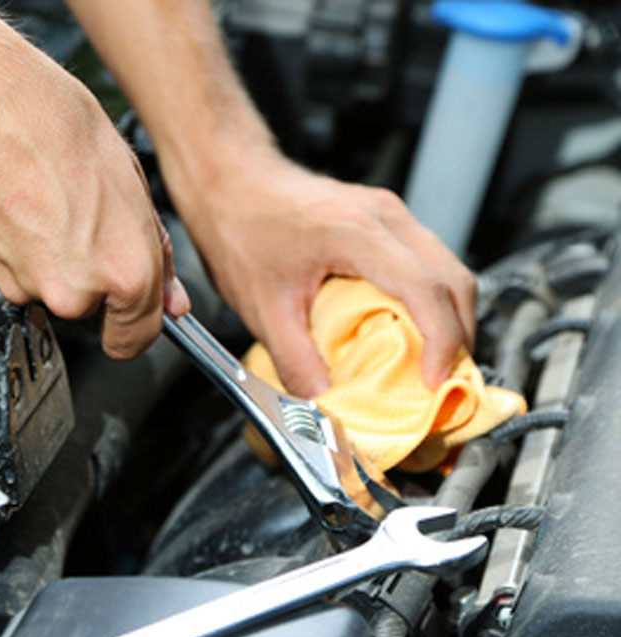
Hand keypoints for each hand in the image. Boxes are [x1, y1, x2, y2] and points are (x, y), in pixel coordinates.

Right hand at [0, 9, 188, 358]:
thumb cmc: (48, 121)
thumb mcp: (130, 179)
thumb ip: (153, 250)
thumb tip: (167, 296)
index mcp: (124, 272)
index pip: (137, 337)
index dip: (137, 324)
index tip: (133, 318)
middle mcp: (72, 291)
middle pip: (92, 308)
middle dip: (93, 274)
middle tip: (87, 216)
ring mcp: (23, 284)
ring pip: (49, 287)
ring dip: (52, 256)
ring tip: (48, 198)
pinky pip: (14, 270)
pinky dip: (17, 246)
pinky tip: (18, 202)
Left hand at [168, 145, 475, 397]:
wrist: (229, 180)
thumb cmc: (240, 226)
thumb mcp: (263, 308)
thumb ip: (296, 362)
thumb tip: (326, 406)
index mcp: (356, 232)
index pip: (425, 289)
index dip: (442, 341)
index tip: (435, 383)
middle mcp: (385, 216)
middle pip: (454, 281)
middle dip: (458, 339)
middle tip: (444, 386)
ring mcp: (390, 214)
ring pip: (449, 271)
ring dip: (451, 322)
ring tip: (434, 367)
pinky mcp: (386, 221)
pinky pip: (430, 264)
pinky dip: (434, 304)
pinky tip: (415, 334)